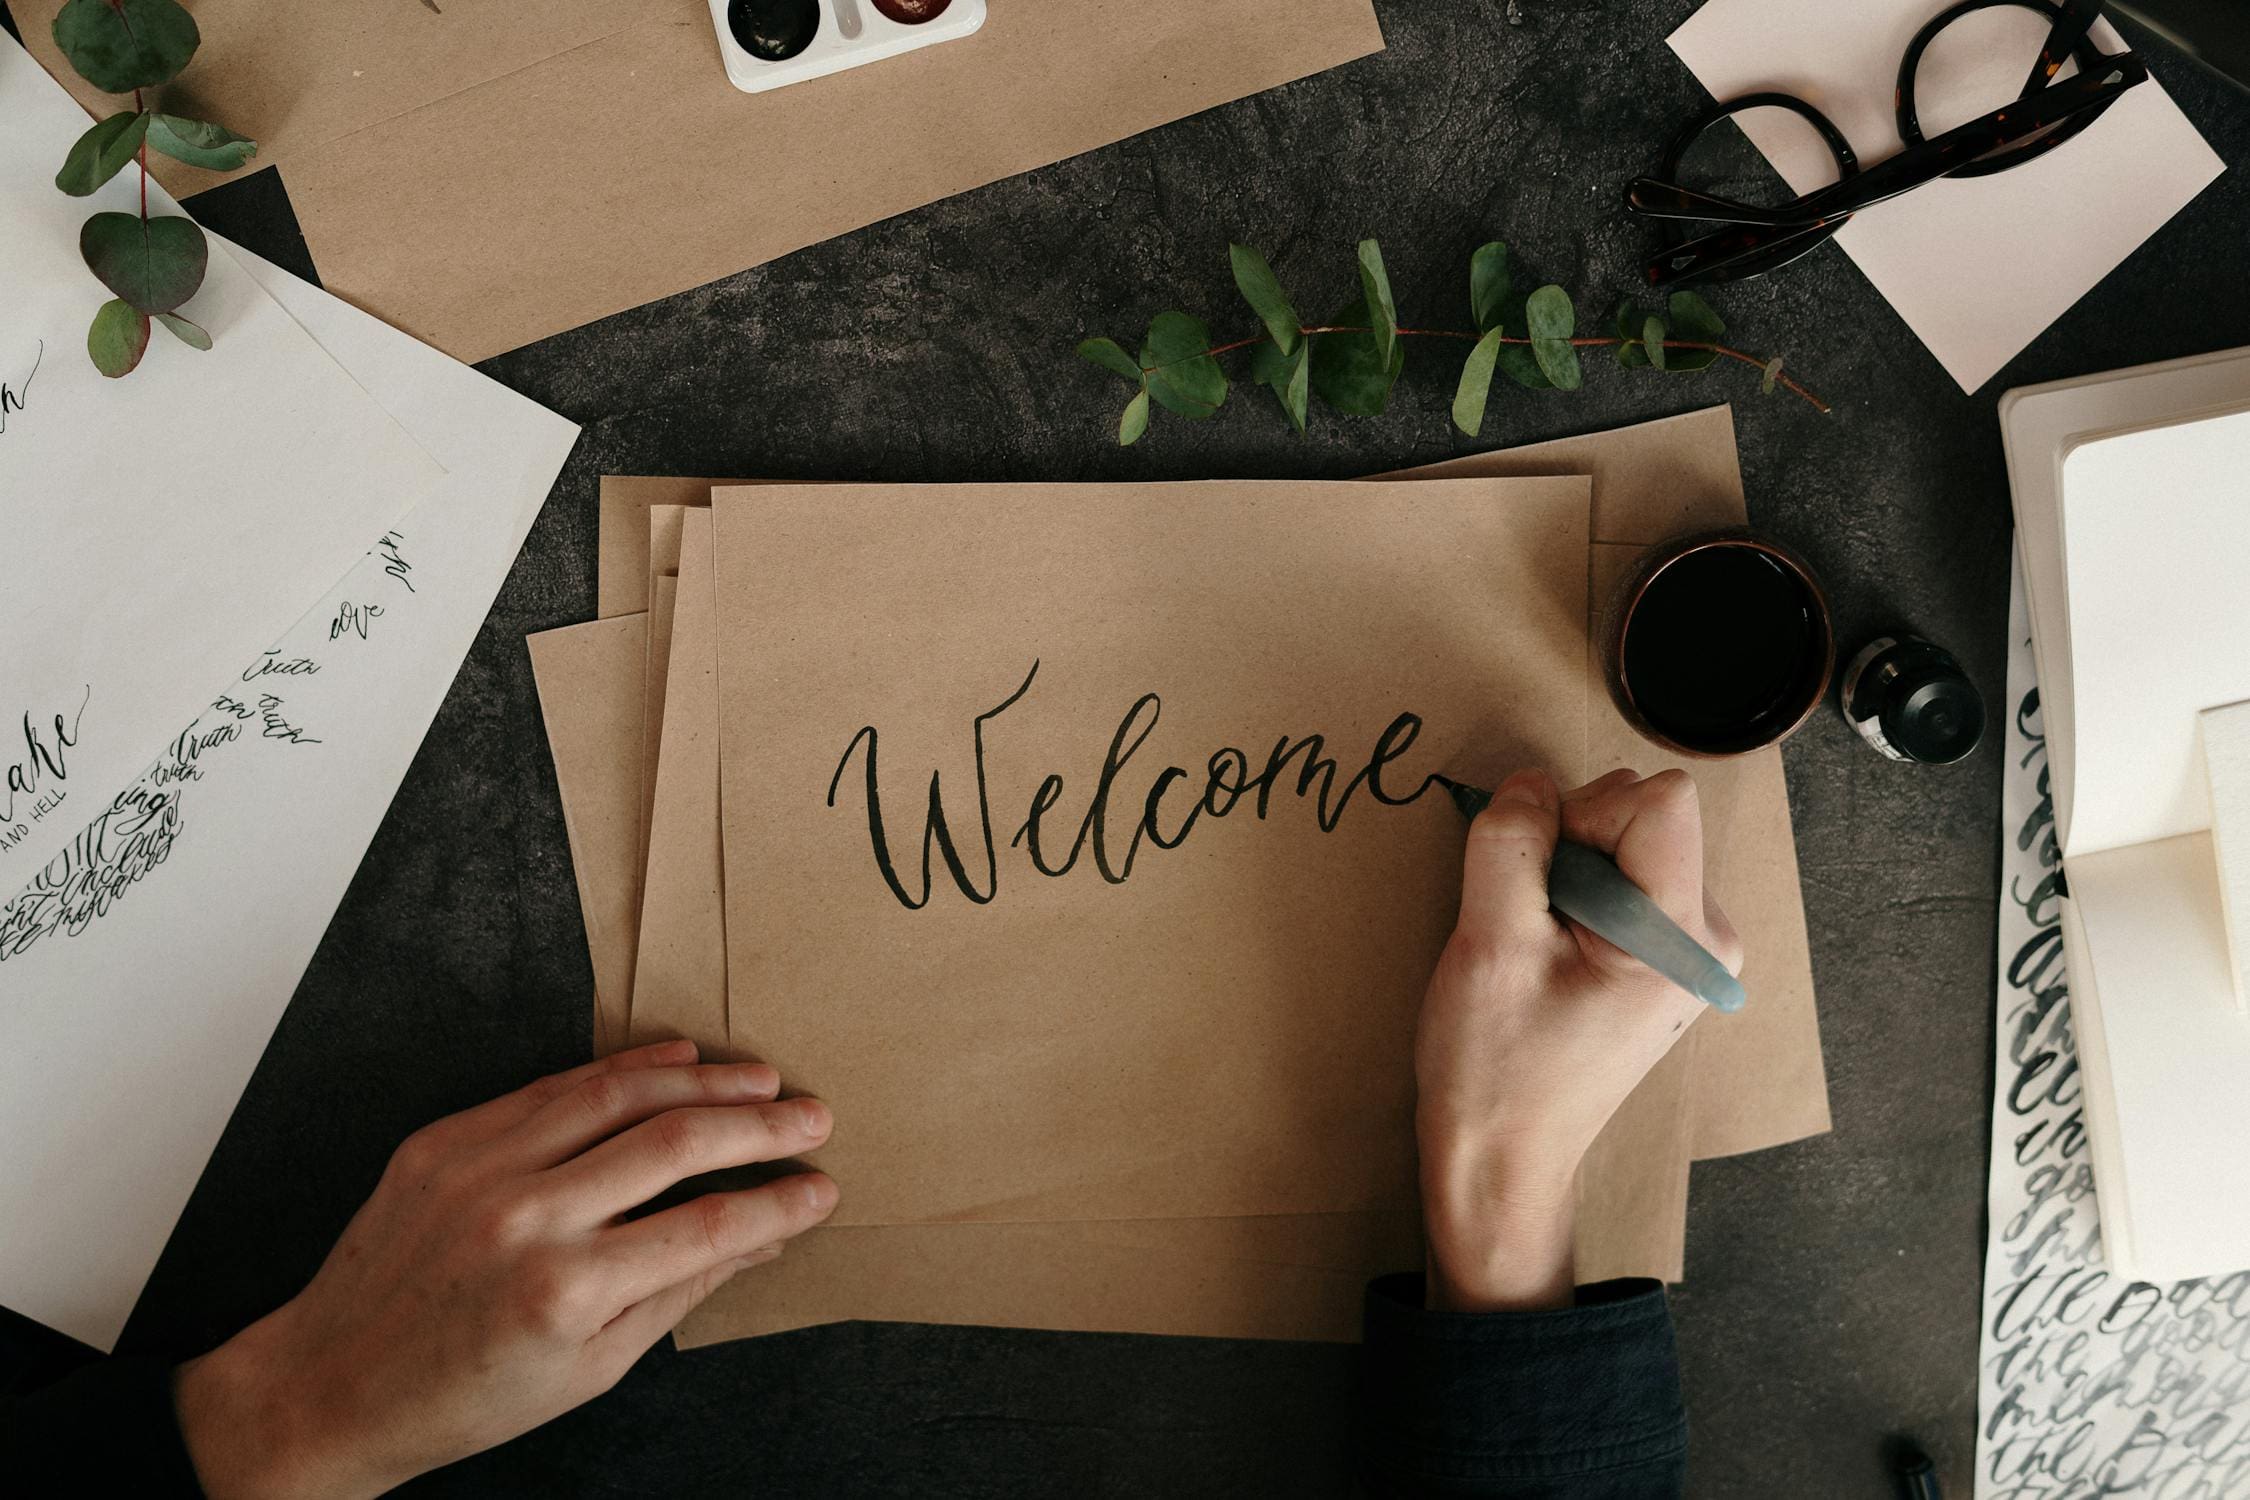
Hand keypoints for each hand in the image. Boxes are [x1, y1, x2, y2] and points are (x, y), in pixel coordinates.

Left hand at [172, 1039, 837, 1498]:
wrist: (330, 1386)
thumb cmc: (464, 1397)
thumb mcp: (590, 1369)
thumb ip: (680, 1289)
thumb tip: (765, 1237)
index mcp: (566, 1293)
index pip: (707, 1228)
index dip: (777, 1203)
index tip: (823, 1187)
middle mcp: (526, 1219)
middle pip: (673, 1144)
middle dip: (759, 1128)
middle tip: (813, 1117)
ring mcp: (479, 1169)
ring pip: (617, 1095)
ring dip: (703, 1081)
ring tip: (761, 1080)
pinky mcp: (445, 1140)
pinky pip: (552, 1088)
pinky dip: (622, 1069)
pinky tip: (677, 1060)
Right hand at [1415, 768, 1740, 1312]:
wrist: (1503, 1158)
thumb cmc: (1498, 1070)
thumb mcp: (1489, 945)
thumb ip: (1511, 846)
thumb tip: (1530, 782)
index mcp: (1683, 937)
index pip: (1659, 800)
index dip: (1582, 816)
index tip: (1540, 883)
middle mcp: (1707, 937)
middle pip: (1640, 812)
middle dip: (1571, 844)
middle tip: (1529, 926)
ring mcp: (1688, 948)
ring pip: (1624, 839)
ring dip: (1566, 872)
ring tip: (1535, 947)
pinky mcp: (1661, 955)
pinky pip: (1619, 876)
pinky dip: (1572, 895)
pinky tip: (1546, 954)